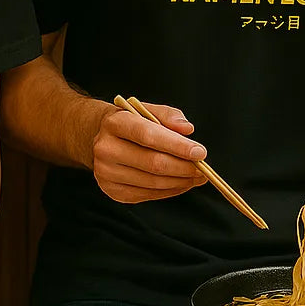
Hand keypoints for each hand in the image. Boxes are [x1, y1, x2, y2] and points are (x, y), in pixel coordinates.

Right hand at [91, 101, 206, 203]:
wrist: (101, 138)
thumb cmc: (131, 123)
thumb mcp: (147, 110)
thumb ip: (169, 116)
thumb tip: (187, 130)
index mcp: (115, 123)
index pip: (149, 135)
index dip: (177, 146)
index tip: (200, 152)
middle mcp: (106, 148)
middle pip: (153, 163)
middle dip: (184, 167)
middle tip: (203, 168)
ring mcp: (106, 173)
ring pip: (153, 182)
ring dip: (180, 181)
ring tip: (197, 176)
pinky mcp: (113, 191)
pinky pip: (149, 195)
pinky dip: (170, 190)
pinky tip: (181, 183)